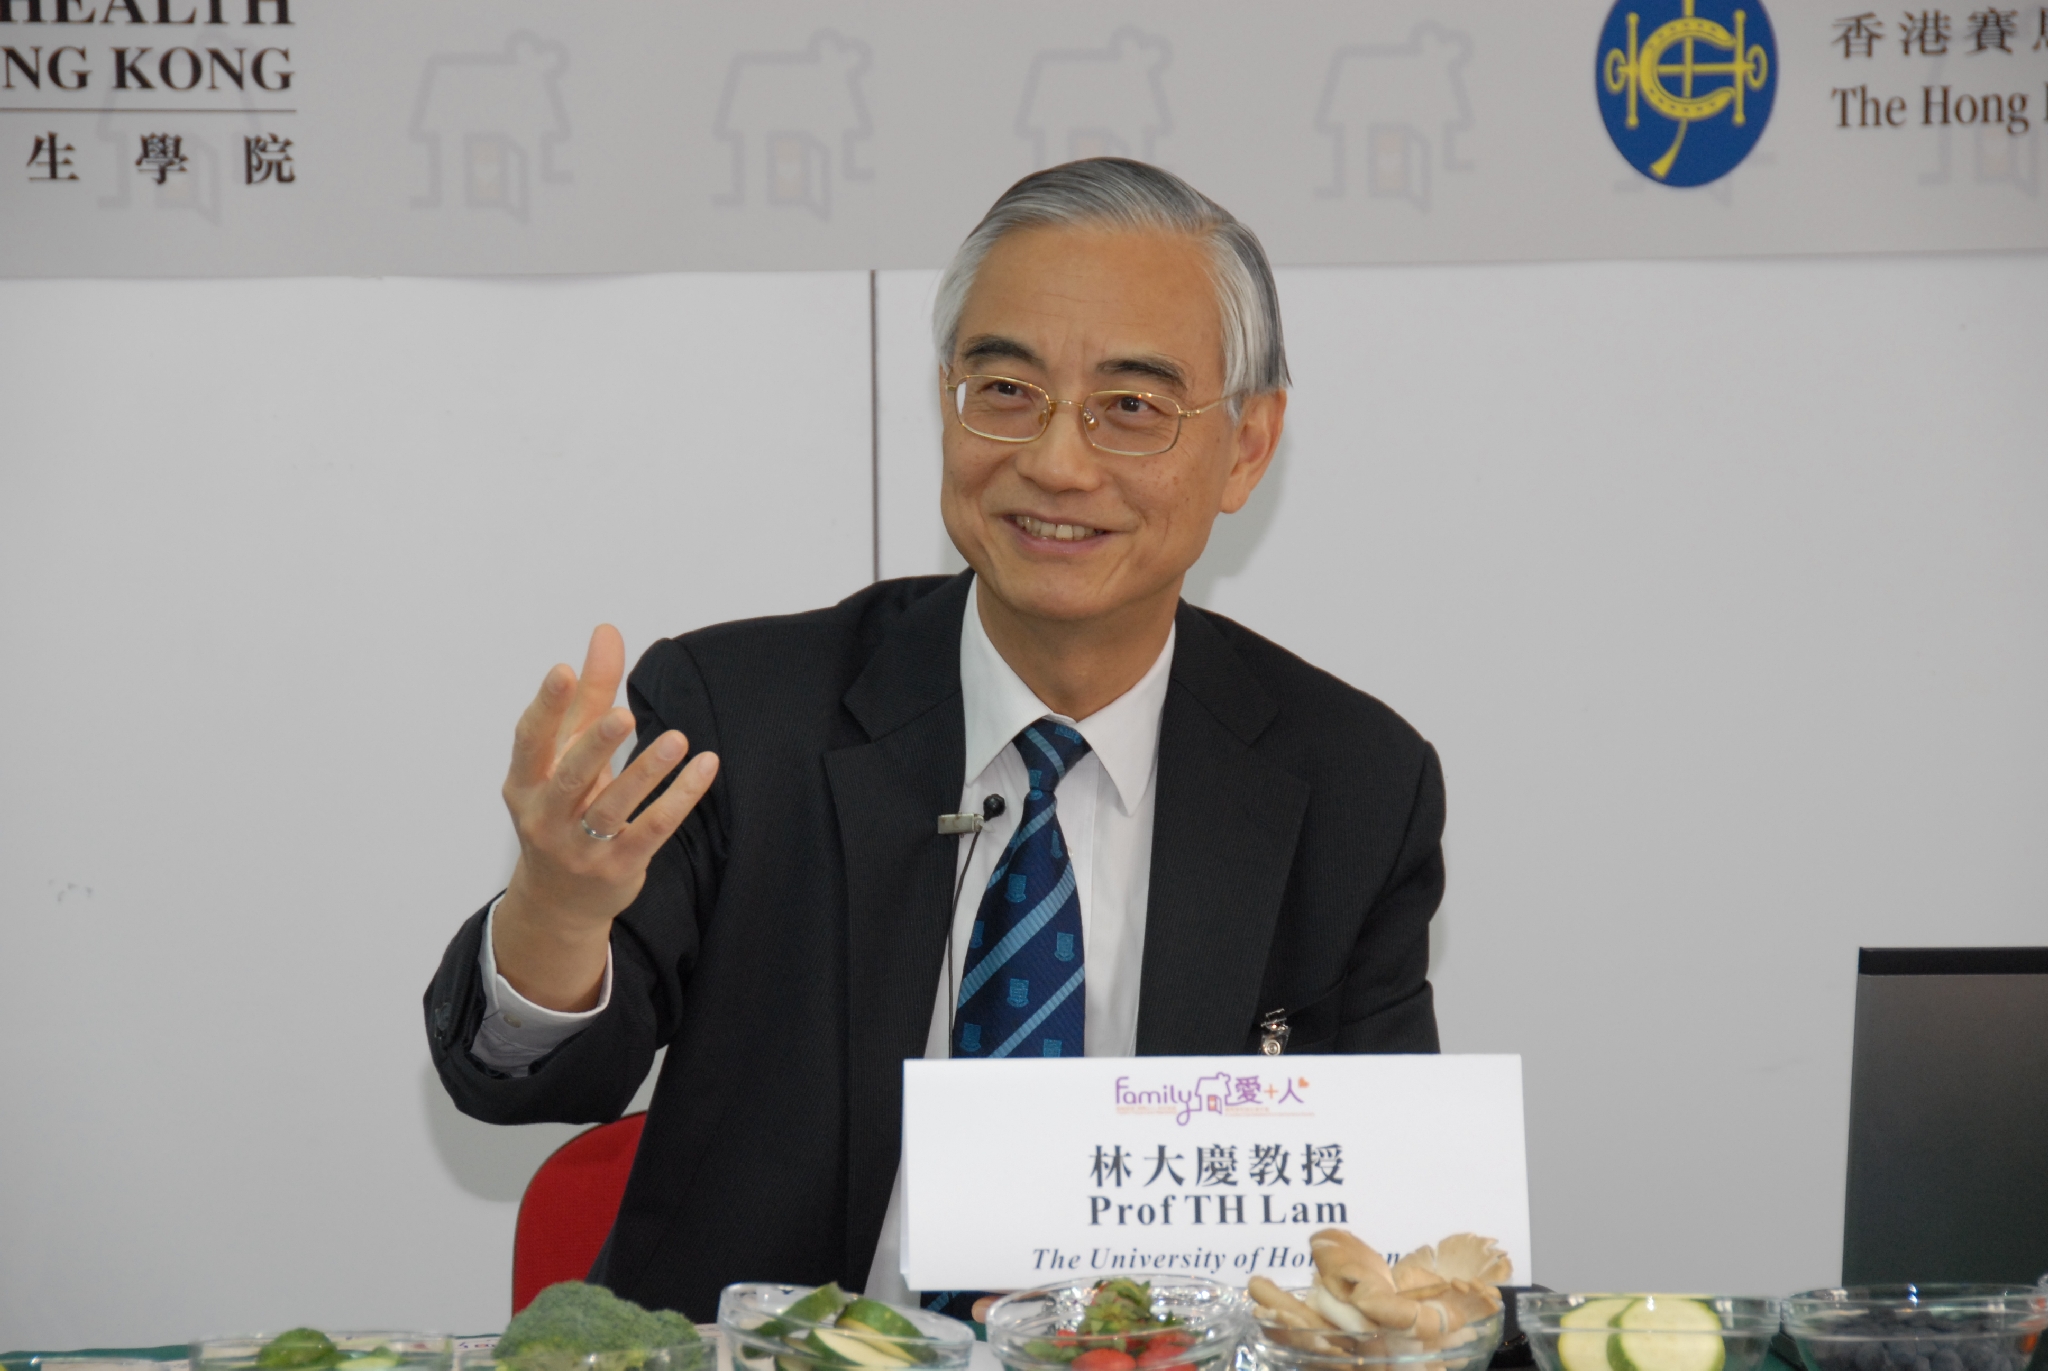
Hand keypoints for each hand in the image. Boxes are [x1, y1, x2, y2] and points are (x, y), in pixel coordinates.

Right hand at [491, 625, 718, 1010]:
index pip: (530, 740)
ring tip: (678, 739)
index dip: (545, 707)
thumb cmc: (564, 809)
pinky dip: (679, 798)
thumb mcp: (568, 754)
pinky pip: (651, 829)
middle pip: (570, 776)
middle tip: (623, 715)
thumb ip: (589, 694)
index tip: (562, 671)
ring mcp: (580, 846)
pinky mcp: (617, 866)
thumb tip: (606, 632)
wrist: (560, 900)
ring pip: (613, 807)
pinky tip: (704, 767)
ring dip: (646, 772)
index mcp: (525, 783)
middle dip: (595, 745)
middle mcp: (546, 816)